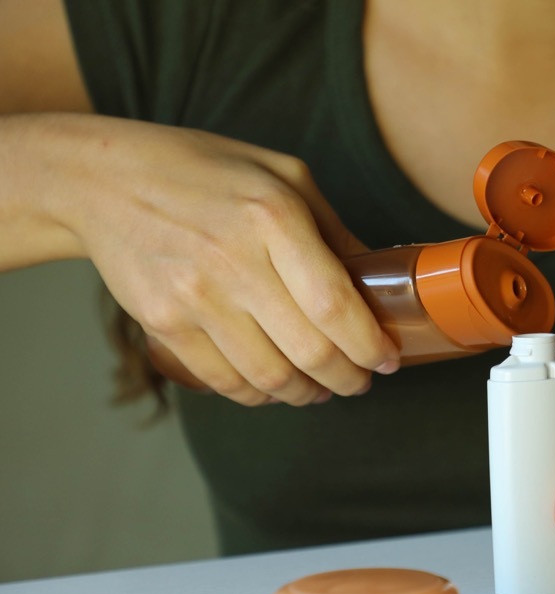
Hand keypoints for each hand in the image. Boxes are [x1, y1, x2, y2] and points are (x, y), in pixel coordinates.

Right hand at [50, 115, 400, 405]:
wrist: (103, 181)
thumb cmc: (206, 173)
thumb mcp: (282, 175)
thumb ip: (333, 230)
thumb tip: (381, 283)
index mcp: (272, 217)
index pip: (335, 304)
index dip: (369, 344)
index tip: (387, 360)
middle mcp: (232, 260)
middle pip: (309, 351)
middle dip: (347, 379)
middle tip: (360, 382)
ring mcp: (193, 296)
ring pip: (269, 377)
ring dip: (306, 394)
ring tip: (320, 388)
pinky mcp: (163, 323)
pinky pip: (225, 381)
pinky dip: (259, 395)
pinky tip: (274, 385)